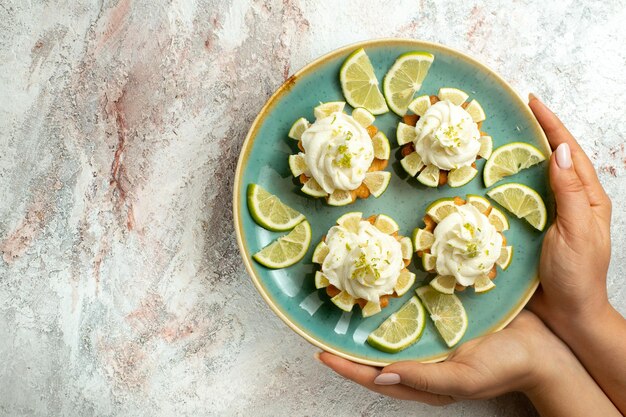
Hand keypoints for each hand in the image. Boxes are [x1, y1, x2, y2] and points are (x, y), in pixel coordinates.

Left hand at [317, 311, 564, 405]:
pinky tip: (383, 288)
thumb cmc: (506, 367)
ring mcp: (432, 338)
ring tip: (344, 303)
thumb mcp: (464, 379)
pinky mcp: (443, 318)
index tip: (320, 351)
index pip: (375, 377)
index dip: (346, 366)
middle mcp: (423, 360)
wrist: (544, 347)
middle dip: (349, 344)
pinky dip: (394, 306)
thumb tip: (381, 377)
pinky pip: (411, 313)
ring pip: (390, 333)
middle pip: (376, 355)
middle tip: (324, 324)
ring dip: (368, 322)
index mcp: (425, 380)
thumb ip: (424, 379)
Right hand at [526, 95, 625, 413]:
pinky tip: (492, 178)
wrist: (569, 313)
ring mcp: (550, 214)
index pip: (568, 151)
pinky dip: (508, 183)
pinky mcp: (532, 227)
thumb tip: (559, 151)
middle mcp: (569, 200)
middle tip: (512, 113)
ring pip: (535, 176)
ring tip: (499, 137)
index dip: (551, 124)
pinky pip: (520, 198)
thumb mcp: (576, 231)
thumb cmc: (577, 275)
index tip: (532, 101)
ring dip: (520, 155)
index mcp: (587, 197)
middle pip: (552, 157)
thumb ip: (569, 192)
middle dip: (536, 132)